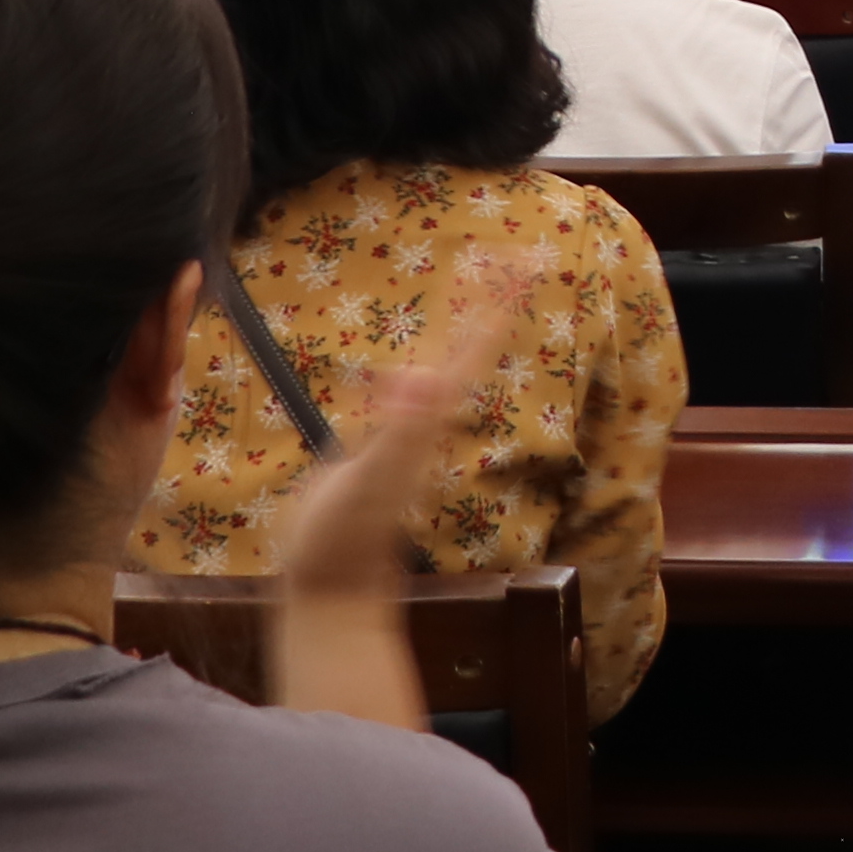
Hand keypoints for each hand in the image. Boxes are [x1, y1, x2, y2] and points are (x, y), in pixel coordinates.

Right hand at [266, 259, 532, 731]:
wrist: (330, 590)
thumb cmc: (343, 543)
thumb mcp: (369, 481)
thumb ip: (397, 433)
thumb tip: (424, 381)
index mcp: (428, 423)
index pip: (469, 354)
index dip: (491, 309)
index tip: (523, 264)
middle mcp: (425, 427)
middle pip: (462, 355)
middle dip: (484, 307)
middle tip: (512, 261)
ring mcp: (403, 442)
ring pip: (435, 375)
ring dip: (454, 336)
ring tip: (471, 298)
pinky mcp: (376, 459)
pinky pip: (397, 405)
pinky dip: (401, 379)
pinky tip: (389, 376)